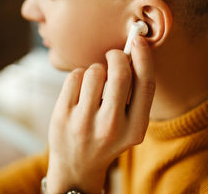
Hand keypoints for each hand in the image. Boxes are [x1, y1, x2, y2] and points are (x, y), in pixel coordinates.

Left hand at [46, 36, 155, 193]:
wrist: (76, 167)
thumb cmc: (106, 138)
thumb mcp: (129, 126)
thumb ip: (134, 95)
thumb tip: (132, 52)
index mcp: (135, 129)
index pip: (145, 84)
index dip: (144, 57)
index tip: (138, 40)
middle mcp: (111, 126)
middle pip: (120, 73)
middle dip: (117, 56)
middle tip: (113, 55)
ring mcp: (84, 121)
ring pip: (94, 71)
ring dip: (96, 70)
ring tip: (93, 84)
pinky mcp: (62, 115)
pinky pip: (74, 76)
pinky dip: (79, 75)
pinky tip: (79, 90)